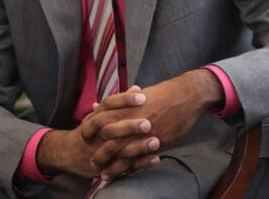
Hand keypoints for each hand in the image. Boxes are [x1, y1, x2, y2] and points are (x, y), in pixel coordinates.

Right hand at [36, 88, 158, 178]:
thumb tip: (137, 88)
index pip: (108, 104)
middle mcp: (96, 134)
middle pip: (110, 129)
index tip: (142, 97)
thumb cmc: (91, 129)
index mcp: (95, 116)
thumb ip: (119, 103)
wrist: (70, 152)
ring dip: (137, 147)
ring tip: (156, 142)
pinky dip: (139, 164)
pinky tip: (155, 159)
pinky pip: (124, 168)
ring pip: (117, 150)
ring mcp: (99, 152)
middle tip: (148, 123)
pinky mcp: (105, 168)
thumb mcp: (100, 113)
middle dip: (129, 126)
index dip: (124, 100)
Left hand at [85, 69, 223, 177]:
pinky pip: (139, 159)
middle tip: (92, 161)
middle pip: (108, 139)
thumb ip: (115, 103)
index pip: (100, 119)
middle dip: (98, 152)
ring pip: (123, 153)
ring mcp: (144, 132)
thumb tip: (96, 105)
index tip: (84, 137)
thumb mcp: (135, 95)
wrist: (184, 96)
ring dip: (112, 166)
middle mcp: (131, 119)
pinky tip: (124, 174)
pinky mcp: (156, 142)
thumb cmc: (161, 93)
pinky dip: (130, 168)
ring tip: (103, 175)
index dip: (90, 129)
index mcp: (125, 106)